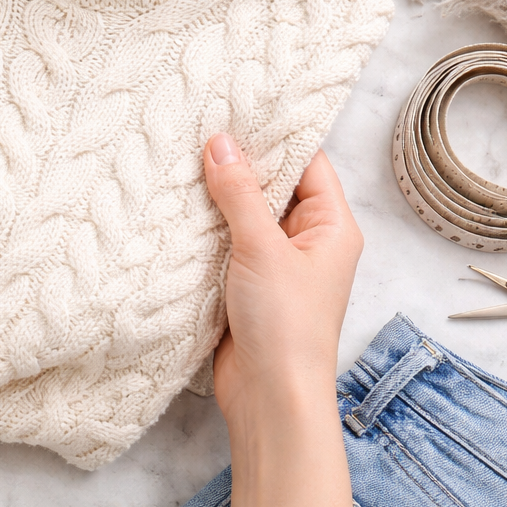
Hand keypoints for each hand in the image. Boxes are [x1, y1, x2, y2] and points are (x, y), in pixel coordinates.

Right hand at [203, 135, 361, 506]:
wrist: (270, 399)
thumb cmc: (286, 328)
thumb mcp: (262, 249)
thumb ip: (239, 193)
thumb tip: (221, 141)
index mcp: (332, 227)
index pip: (307, 163)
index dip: (274, 135)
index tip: (237, 108)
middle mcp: (308, 242)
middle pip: (273, 186)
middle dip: (237, 164)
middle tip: (197, 129)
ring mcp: (276, 265)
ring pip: (244, 216)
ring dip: (216, 198)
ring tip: (178, 162)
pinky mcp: (246, 287)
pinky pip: (225, 245)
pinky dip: (203, 230)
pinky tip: (174, 210)